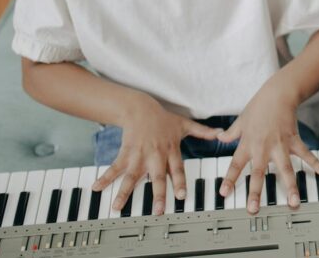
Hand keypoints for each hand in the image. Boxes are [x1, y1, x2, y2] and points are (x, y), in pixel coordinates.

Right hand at [91, 94, 221, 214]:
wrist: (139, 108)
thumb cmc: (162, 119)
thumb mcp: (185, 124)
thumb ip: (203, 132)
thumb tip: (221, 133)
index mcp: (170, 151)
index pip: (177, 169)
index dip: (179, 182)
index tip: (181, 195)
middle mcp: (154, 155)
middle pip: (156, 177)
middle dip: (157, 194)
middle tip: (157, 210)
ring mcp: (138, 156)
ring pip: (132, 176)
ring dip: (124, 192)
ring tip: (117, 207)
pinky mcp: (125, 154)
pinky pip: (114, 168)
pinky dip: (105, 178)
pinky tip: (97, 188)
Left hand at [215, 79, 318, 214]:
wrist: (278, 93)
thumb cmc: (259, 106)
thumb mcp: (241, 120)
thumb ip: (231, 132)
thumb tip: (219, 137)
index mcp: (248, 144)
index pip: (235, 165)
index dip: (229, 180)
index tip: (224, 194)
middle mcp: (263, 147)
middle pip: (258, 173)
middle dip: (256, 192)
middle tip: (254, 209)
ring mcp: (280, 145)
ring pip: (285, 169)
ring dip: (290, 186)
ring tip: (293, 202)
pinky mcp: (294, 141)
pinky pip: (305, 154)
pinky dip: (315, 163)